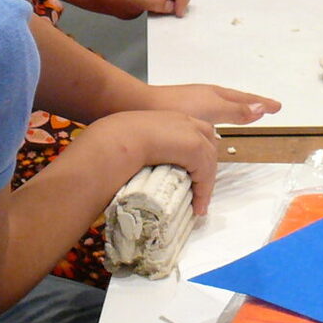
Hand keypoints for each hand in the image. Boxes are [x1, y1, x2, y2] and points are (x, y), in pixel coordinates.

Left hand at [89, 0, 195, 18]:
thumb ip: (155, 2)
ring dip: (181, 3)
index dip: (182, 0)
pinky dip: (176, 5)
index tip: (177, 13)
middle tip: (175, 13)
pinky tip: (166, 11)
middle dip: (184, 0)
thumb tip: (171, 6)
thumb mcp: (136, 0)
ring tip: (170, 12)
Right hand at [91, 108, 224, 213]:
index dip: (196, 153)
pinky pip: (206, 172)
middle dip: (206, 167)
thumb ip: (141, 148)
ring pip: (209, 159)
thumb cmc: (113, 139)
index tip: (193, 172)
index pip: (193, 131)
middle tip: (200, 189)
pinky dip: (204, 191)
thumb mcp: (130, 140)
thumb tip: (138, 168)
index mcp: (166, 118)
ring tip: (199, 204)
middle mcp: (181, 121)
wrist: (115, 139)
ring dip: (206, 182)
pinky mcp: (194, 147)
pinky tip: (198, 205)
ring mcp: (189, 132)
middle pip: (208, 143)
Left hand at [148, 82, 279, 127]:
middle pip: (234, 101)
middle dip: (250, 105)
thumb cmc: (176, 107)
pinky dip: (216, 120)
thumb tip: (261, 108)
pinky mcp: (180, 114)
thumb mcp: (211, 110)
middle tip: (265, 109)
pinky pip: (207, 116)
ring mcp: (193, 105)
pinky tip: (210, 130)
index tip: (277, 107)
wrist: (141, 107)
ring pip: (220, 109)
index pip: (244, 99)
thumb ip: (236, 110)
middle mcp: (205, 97)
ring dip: (233, 112)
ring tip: (241, 118)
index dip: (261, 104)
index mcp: (215, 95)